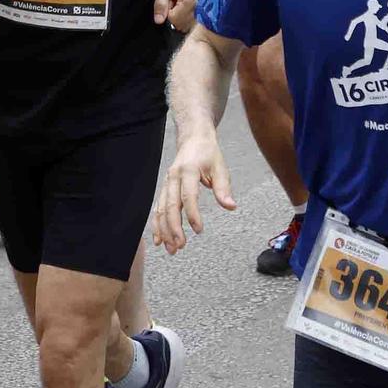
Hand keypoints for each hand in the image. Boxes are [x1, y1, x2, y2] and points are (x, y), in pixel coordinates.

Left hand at [153, 0, 202, 29]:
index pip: (173, 19)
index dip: (167, 10)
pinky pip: (194, 20)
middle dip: (175, 14)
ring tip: (182, 0)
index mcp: (190, 3)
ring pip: (188, 24)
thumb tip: (158, 21)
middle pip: (181, 24)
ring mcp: (205, 10)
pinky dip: (188, 14)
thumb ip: (160, 4)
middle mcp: (200, 9)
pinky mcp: (207, 9)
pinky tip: (188, 3)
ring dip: (182, 15)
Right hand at [153, 131, 235, 253]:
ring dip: (164, 230)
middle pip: (170, 205)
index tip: (199, 229)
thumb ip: (223, 188)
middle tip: (180, 245)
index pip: (188, 196)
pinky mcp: (165, 189)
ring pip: (161, 209)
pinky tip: (159, 239)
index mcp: (187, 170)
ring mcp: (166, 183)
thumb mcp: (220, 167)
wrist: (193, 139)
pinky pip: (158, 208)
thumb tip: (230, 206)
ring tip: (170, 248)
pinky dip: (157, 225)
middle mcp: (173, 177)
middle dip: (174, 228)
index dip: (192, 214)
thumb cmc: (207, 153)